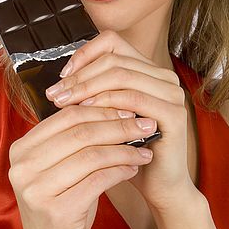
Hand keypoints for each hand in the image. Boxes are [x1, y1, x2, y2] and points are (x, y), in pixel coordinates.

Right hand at [8, 104, 154, 228]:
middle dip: (120, 126)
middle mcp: (22, 168)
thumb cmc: (63, 205)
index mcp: (21, 149)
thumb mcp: (63, 168)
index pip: (68, 116)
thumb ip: (78, 139)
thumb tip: (120, 106)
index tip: (131, 109)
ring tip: (145, 149)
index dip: (103, 109)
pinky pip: (99, 180)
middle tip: (147, 125)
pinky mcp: (55, 213)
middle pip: (81, 133)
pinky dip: (121, 169)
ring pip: (92, 155)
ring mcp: (36, 191)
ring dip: (125, 149)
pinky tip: (135, 167)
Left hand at [45, 29, 197, 210]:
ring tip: (64, 103)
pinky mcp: (173, 113)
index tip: (62, 77)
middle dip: (80, 75)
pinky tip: (85, 113)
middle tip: (55, 93)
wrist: (159, 186)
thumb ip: (95, 93)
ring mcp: (172, 94)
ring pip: (122, 75)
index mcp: (150, 71)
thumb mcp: (108, 117)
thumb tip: (61, 80)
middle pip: (114, 59)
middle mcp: (164, 78)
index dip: (84, 54)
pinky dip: (106, 102)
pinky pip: (133, 98)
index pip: (113, 43)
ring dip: (88, 87)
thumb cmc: (129, 152)